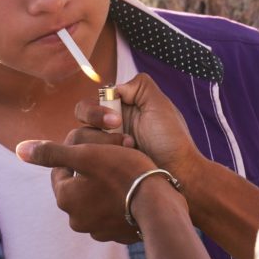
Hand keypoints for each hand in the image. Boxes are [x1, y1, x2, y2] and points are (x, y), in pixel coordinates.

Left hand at [16, 130, 159, 243]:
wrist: (158, 205)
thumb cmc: (123, 173)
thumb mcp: (86, 155)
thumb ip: (51, 152)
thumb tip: (19, 149)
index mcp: (64, 198)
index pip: (60, 169)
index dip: (77, 153)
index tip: (96, 146)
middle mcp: (76, 219)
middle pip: (78, 185)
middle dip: (91, 170)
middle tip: (112, 156)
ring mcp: (97, 230)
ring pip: (95, 198)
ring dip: (104, 186)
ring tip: (124, 172)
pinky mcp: (117, 236)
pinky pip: (112, 212)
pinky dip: (117, 202)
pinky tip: (132, 190)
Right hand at [75, 73, 205, 182]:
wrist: (179, 172)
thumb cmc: (171, 139)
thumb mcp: (159, 104)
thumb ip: (139, 86)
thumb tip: (116, 87)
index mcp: (121, 108)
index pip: (92, 102)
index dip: (97, 109)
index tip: (116, 119)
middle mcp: (109, 125)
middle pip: (81, 117)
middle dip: (95, 122)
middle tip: (116, 129)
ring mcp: (105, 146)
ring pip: (79, 138)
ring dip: (102, 143)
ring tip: (129, 149)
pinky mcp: (103, 164)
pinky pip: (84, 158)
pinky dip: (98, 158)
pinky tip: (118, 161)